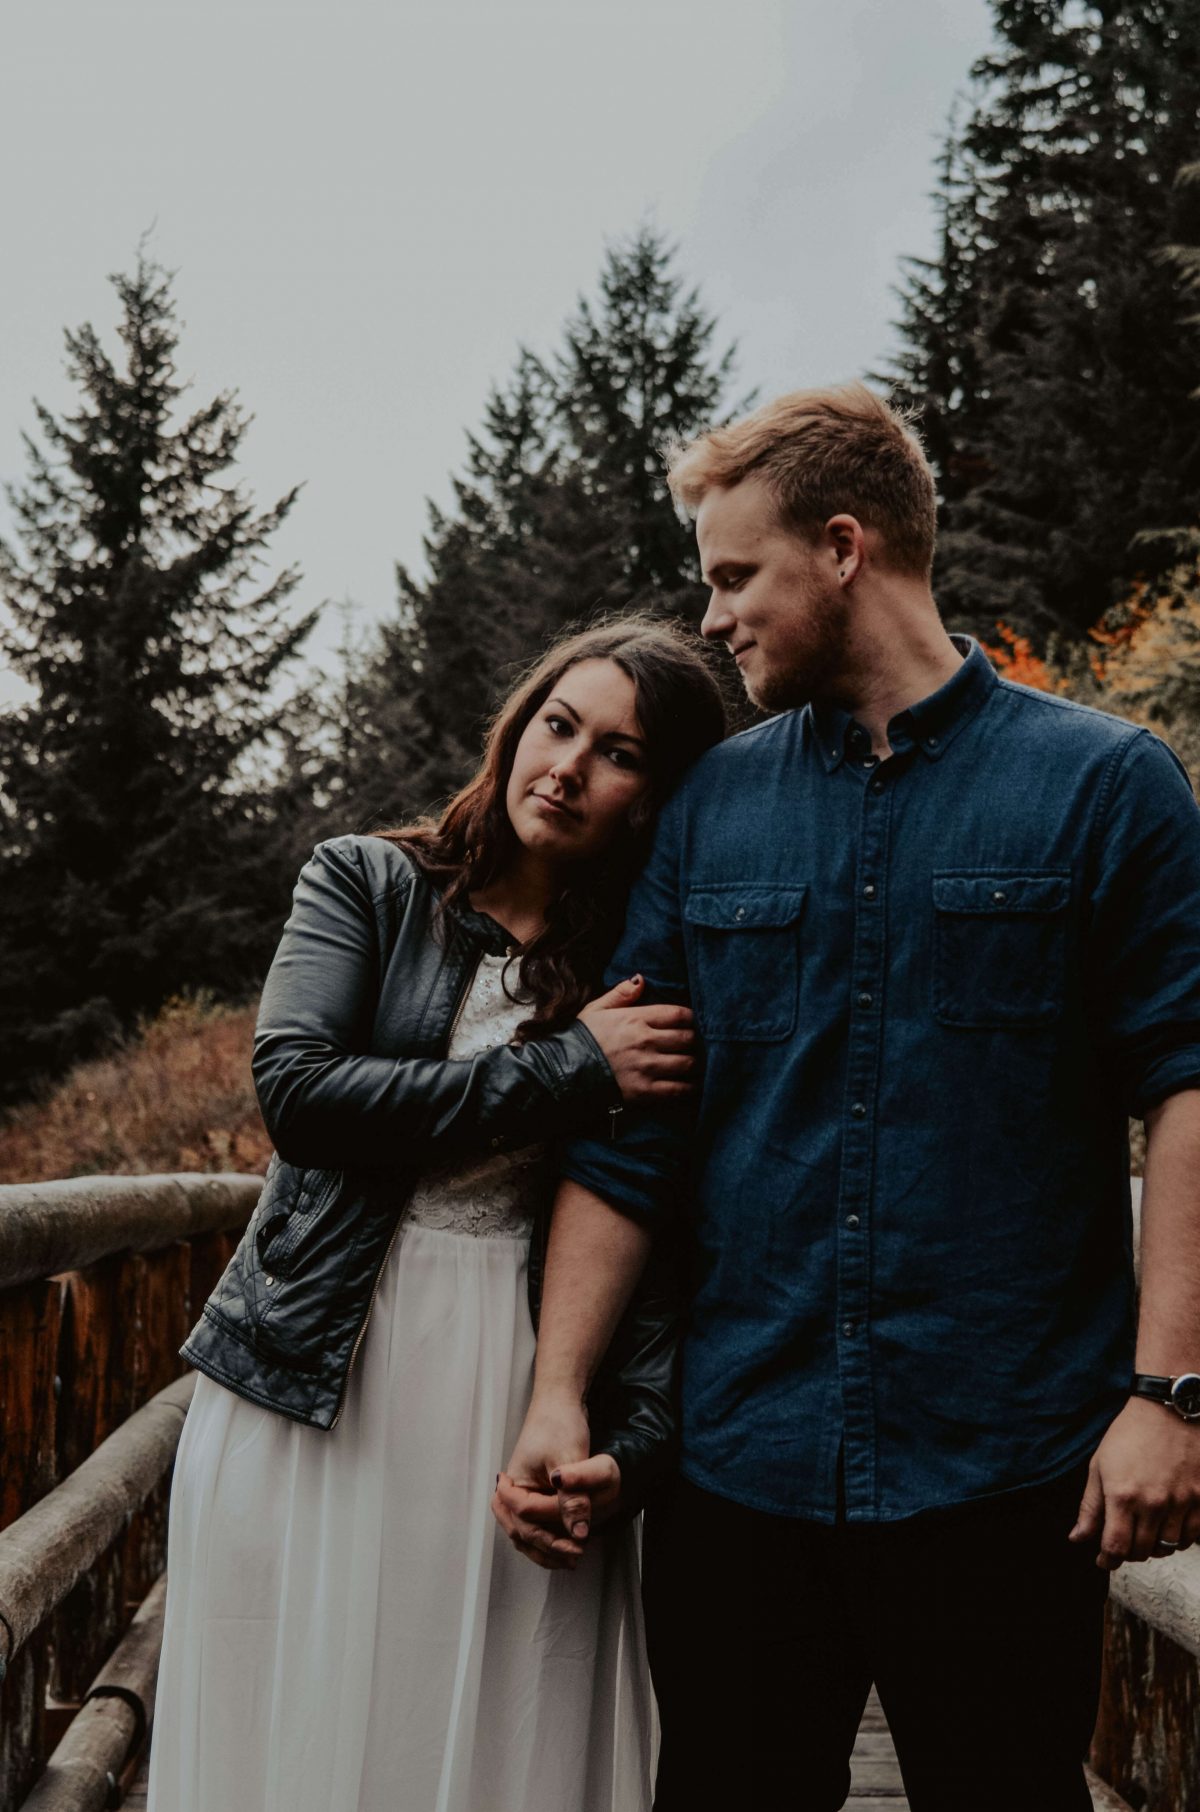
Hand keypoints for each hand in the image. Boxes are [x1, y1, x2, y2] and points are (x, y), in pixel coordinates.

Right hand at [491, 1391, 592, 1569]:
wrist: (560, 1401)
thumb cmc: (559, 1424)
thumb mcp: (569, 1461)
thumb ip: (572, 1498)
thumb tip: (579, 1534)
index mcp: (512, 1483)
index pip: (526, 1518)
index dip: (551, 1534)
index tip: (576, 1545)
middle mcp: (511, 1491)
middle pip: (521, 1531)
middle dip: (547, 1547)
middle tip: (575, 1557)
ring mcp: (521, 1492)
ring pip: (525, 1532)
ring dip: (546, 1548)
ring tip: (571, 1559)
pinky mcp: (533, 1492)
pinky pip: (534, 1524)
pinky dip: (547, 1537)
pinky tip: (566, 1544)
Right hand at [579, 976, 695, 1102]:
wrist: (563, 1073)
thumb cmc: (580, 1039)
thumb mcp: (596, 1009)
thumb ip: (621, 994)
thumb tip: (641, 979)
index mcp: (636, 1018)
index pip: (678, 1014)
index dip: (690, 1018)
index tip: (689, 1024)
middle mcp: (646, 1041)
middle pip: (688, 1038)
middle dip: (693, 1041)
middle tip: (692, 1045)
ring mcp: (647, 1067)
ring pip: (688, 1063)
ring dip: (695, 1064)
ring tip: (694, 1065)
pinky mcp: (646, 1091)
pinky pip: (679, 1089)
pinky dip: (690, 1088)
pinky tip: (692, 1086)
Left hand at [1069, 1396, 1199, 1567]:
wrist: (1169, 1410)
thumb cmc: (1129, 1435)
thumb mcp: (1099, 1465)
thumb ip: (1090, 1506)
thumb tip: (1077, 1538)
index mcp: (1122, 1496)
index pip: (1115, 1548)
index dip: (1107, 1560)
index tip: (1104, 1560)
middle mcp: (1153, 1504)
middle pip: (1142, 1552)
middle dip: (1129, 1553)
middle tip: (1124, 1541)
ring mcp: (1181, 1503)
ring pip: (1168, 1547)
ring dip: (1155, 1546)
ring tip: (1146, 1531)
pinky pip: (1192, 1537)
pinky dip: (1180, 1538)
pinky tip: (1170, 1524)